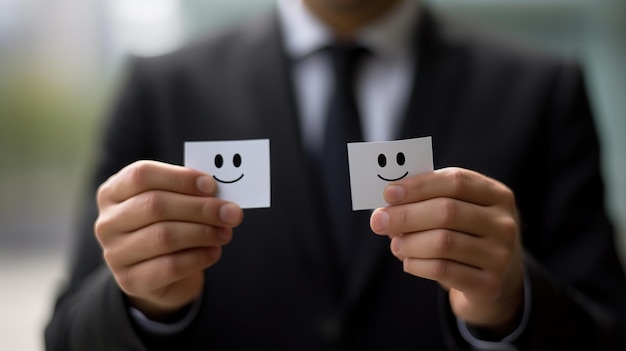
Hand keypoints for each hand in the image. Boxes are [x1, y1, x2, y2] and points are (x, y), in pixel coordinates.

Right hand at [94, 160, 242, 319]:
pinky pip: (169, 266)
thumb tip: (220, 195)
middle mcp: (108, 222)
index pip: (142, 175)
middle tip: (231, 212)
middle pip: (155, 205)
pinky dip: (198, 257)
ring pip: (164, 236)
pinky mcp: (130, 281)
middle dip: (200, 208)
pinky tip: (214, 251)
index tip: (211, 185)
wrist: (156, 275)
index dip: (179, 178)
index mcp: (113, 192)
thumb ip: (189, 193)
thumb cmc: (167, 226)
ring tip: (226, 232)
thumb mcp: (172, 204)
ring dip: (203, 232)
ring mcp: (114, 253)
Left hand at [370, 167, 523, 333]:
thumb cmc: (468, 237)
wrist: (498, 281)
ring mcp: (500, 255)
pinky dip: (417, 265)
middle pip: (448, 211)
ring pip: (443, 242)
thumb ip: (429, 203)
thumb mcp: (460, 213)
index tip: (389, 193)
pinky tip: (408, 262)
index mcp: (496, 194)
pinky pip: (443, 270)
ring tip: (395, 244)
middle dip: (406, 215)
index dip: (419, 186)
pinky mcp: (489, 284)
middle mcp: (503, 223)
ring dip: (409, 242)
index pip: (456, 181)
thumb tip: (388, 207)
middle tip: (378, 221)